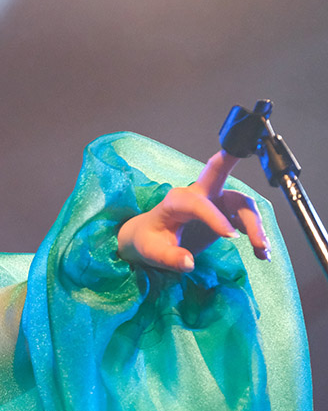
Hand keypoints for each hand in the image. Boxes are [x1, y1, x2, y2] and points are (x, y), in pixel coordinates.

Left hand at [117, 149, 270, 272]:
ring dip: (255, 224)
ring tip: (262, 250)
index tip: (232, 237)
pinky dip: (256, 233)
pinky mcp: (224, 212)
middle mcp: (197, 195)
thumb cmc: (149, 240)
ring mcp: (214, 201)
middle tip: (246, 147)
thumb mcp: (151, 252)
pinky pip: (246, 218)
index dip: (216, 218)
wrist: (151, 238)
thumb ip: (169, 257)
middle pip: (217, 174)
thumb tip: (188, 263)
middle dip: (229, 159)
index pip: (198, 204)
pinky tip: (262, 253)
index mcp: (176, 200)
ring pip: (241, 203)